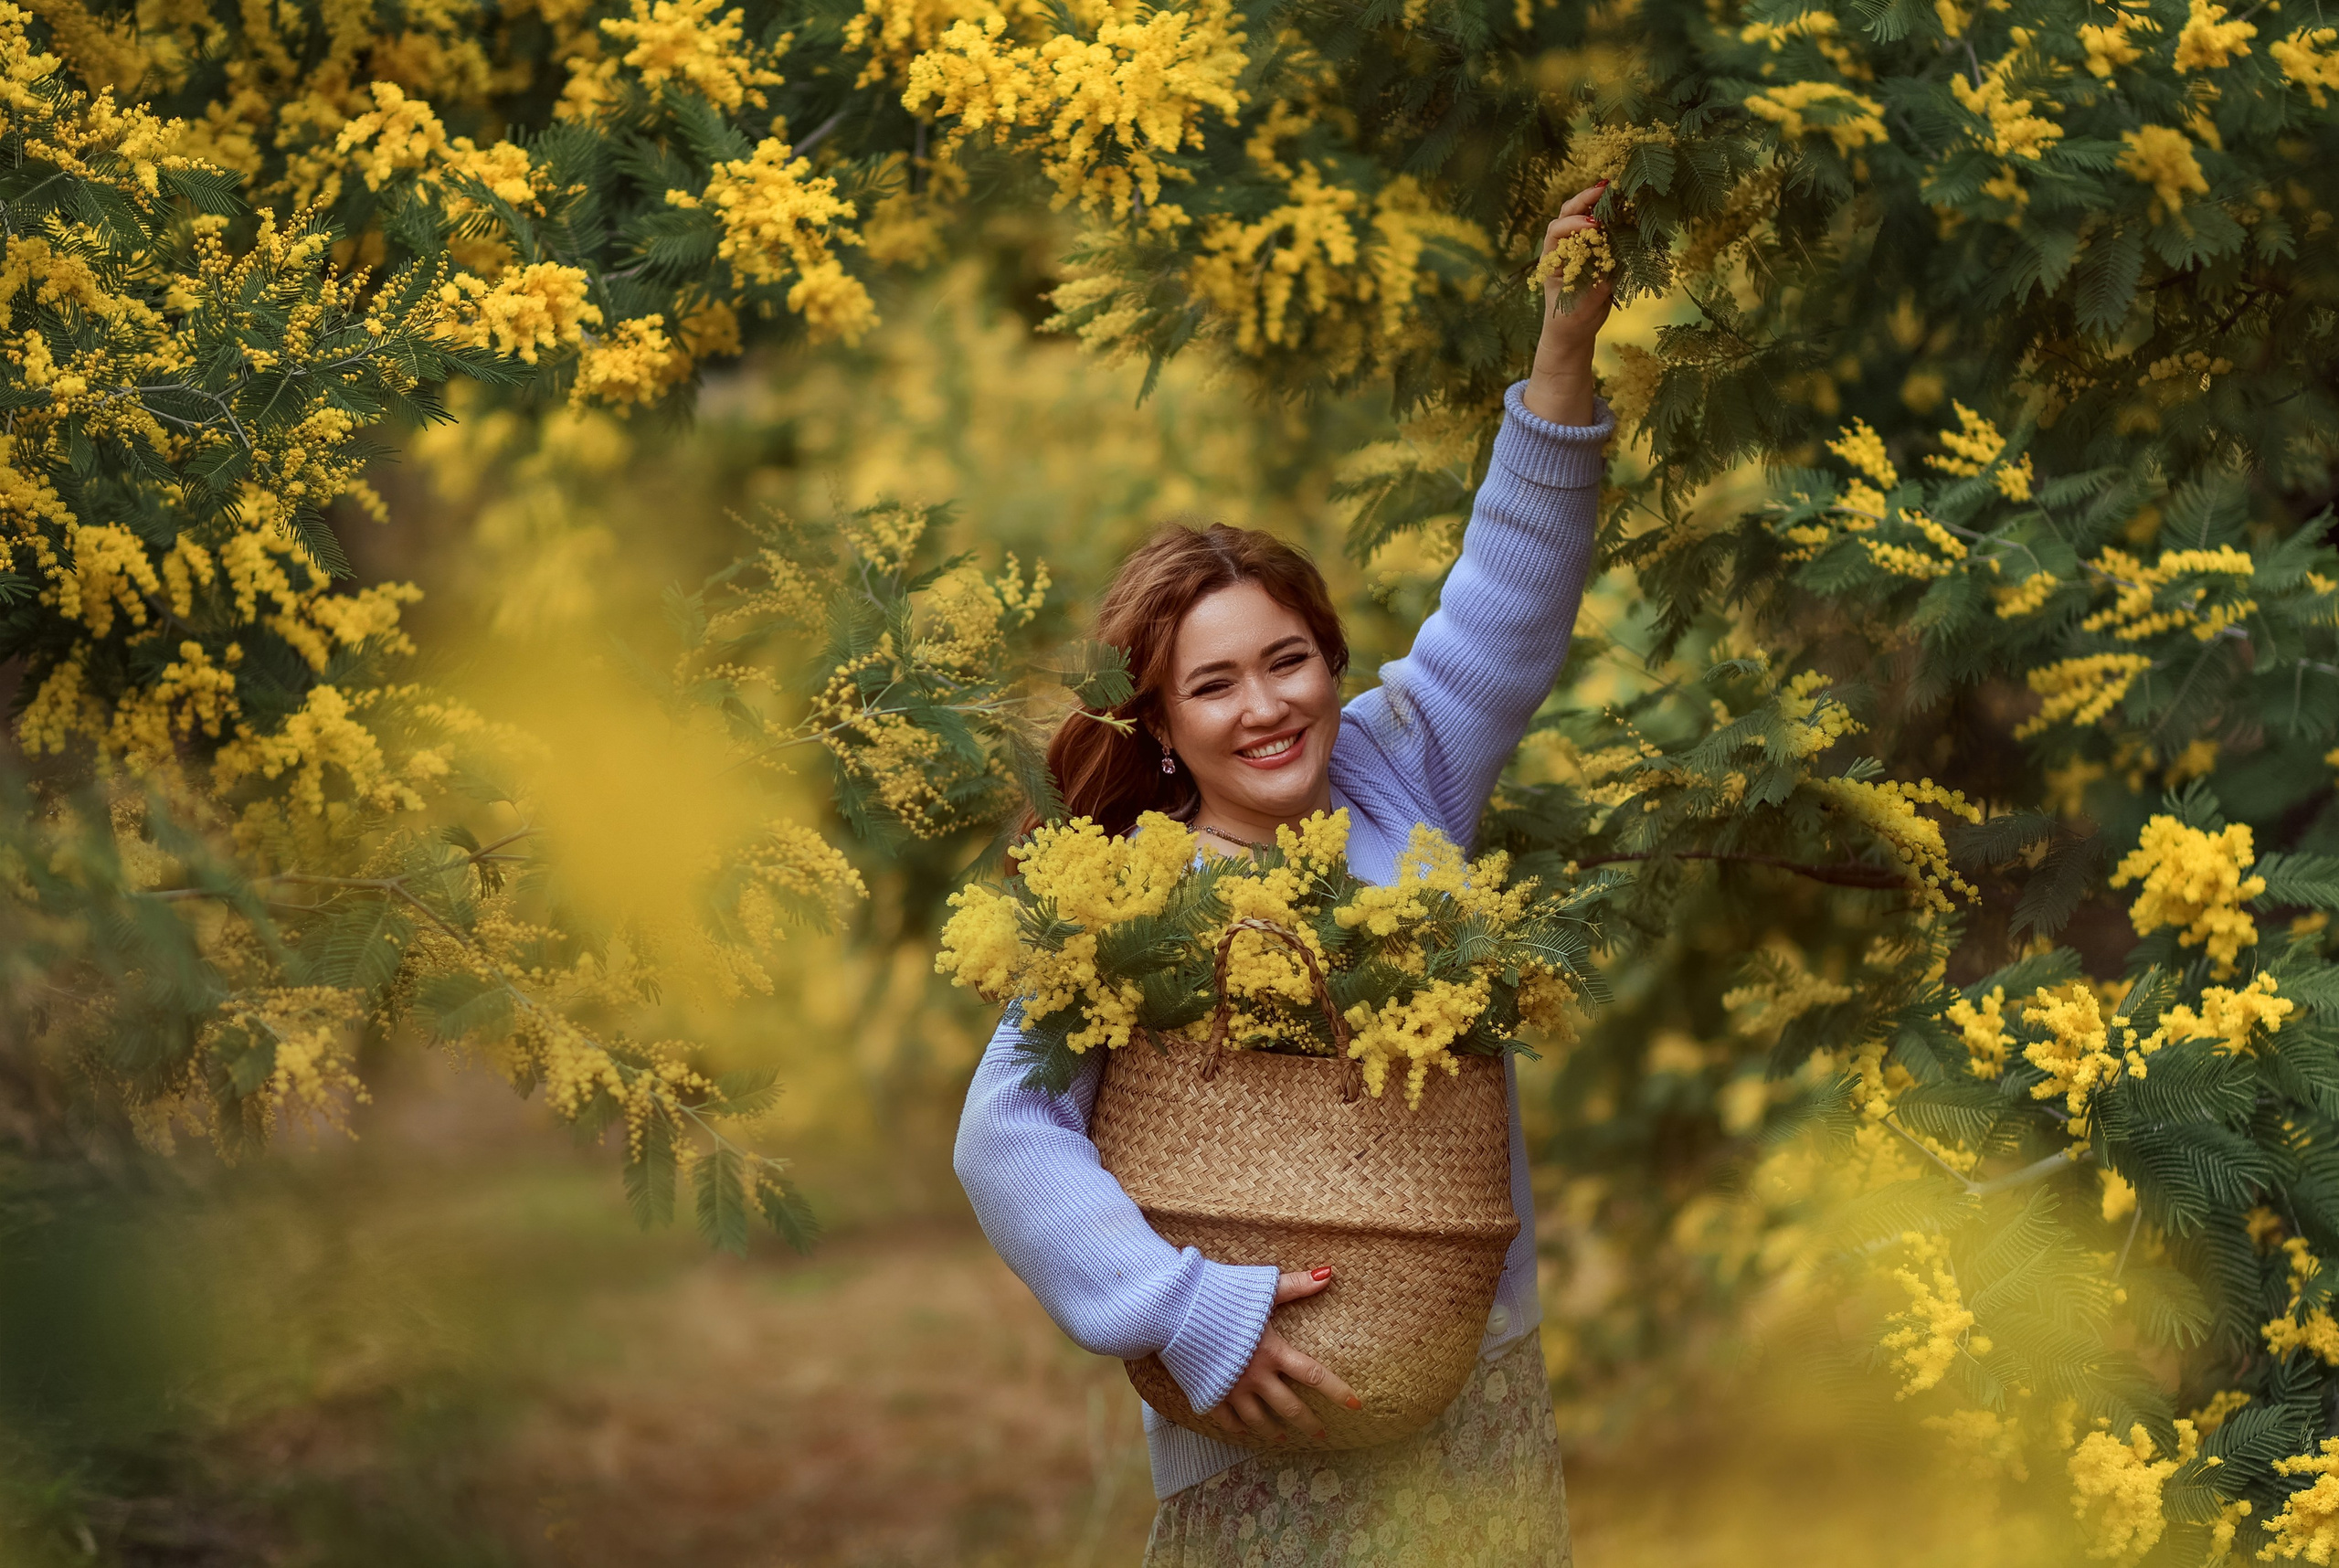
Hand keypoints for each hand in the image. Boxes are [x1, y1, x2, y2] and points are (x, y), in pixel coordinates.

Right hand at [1206, 1267, 1361, 1443]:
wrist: (1174, 1312)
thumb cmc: (1220, 1295)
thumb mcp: (1261, 1289)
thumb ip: (1295, 1285)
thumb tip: (1329, 1273)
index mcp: (1273, 1351)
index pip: (1314, 1375)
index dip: (1338, 1391)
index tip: (1357, 1405)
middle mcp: (1256, 1376)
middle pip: (1289, 1407)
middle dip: (1308, 1423)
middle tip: (1321, 1435)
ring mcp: (1232, 1389)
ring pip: (1259, 1420)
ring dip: (1273, 1431)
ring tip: (1283, 1439)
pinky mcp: (1209, 1394)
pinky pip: (1227, 1420)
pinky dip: (1237, 1428)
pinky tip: (1243, 1431)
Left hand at [1523, 181, 1615, 426]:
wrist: (1573, 332)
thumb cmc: (1568, 322)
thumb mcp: (1577, 309)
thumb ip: (1592, 289)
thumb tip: (1610, 271)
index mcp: (1552, 258)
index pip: (1557, 230)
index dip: (1574, 223)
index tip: (1594, 223)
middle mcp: (1563, 247)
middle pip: (1568, 213)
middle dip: (1585, 198)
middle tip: (1606, 187)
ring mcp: (1580, 247)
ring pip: (1585, 215)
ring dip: (1601, 201)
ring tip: (1620, 189)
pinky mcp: (1598, 252)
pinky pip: (1605, 229)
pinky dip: (1616, 216)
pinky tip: (1631, 207)